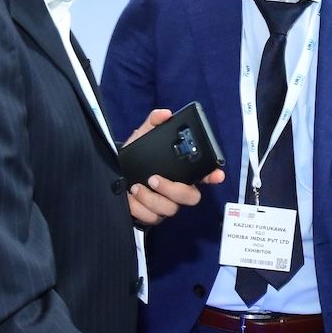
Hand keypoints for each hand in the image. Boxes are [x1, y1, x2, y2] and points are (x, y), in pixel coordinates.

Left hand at [123, 109, 223, 227]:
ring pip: (170, 209)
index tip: (216, 174)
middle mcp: (177, 189)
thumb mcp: (141, 138)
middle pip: (191, 197)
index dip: (213, 175)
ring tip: (136, 187)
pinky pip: (152, 218)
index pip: (204, 174)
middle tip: (154, 179)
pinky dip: (139, 208)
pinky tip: (130, 199)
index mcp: (180, 171)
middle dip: (173, 189)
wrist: (114, 175)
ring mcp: (166, 204)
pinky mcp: (153, 216)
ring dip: (151, 199)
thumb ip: (152, 123)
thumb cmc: (133, 158)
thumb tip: (164, 114)